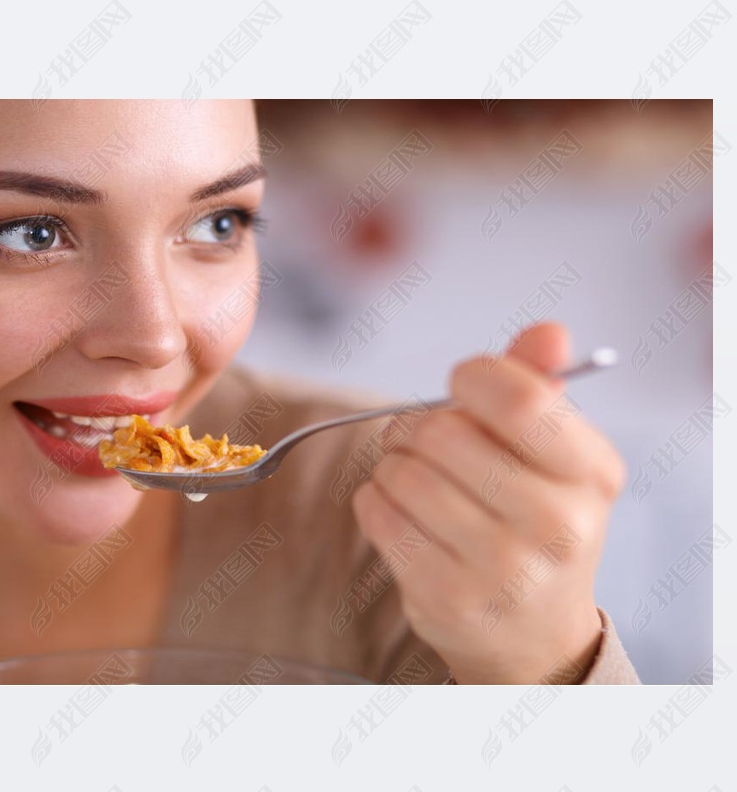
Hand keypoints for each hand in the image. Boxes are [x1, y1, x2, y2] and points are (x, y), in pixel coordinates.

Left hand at [351, 323, 624, 682]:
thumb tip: (549, 332)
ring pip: (404, 473)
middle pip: (444, 433)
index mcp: (592, 474)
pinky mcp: (447, 600)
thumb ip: (539, 384)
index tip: (464, 384)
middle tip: (425, 436)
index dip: (474, 377)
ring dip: (394, 462)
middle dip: (418, 423)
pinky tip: (403, 510)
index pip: (522, 401)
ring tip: (416, 476)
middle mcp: (557, 527)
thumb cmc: (536, 518)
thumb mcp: (555, 451)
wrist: (535, 634)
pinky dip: (376, 498)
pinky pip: (378, 513)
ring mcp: (503, 571)